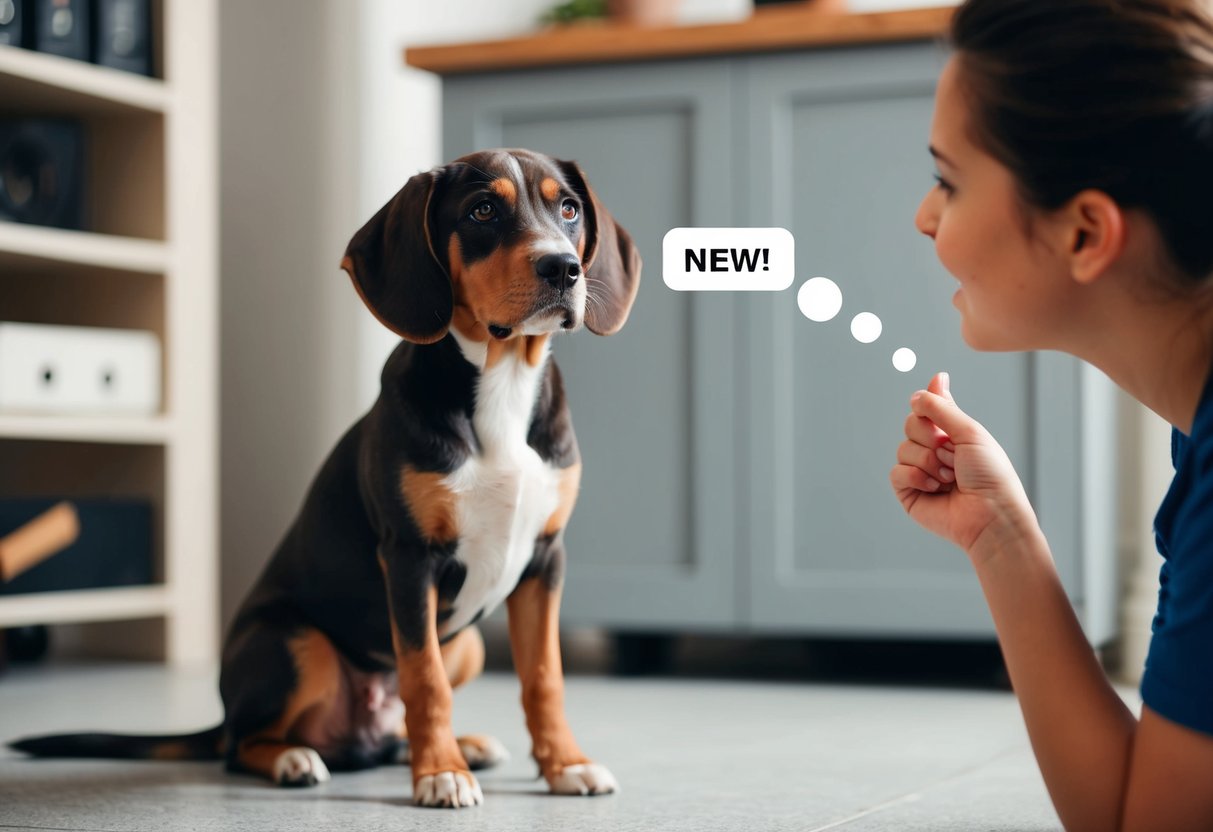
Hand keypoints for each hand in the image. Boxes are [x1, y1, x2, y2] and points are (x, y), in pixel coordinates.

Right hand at [889, 372, 1038, 561]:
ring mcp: (920, 471)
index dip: (929, 408)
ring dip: (928, 462)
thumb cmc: (990, 476)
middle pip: (910, 425)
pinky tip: (935, 488)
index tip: (939, 411)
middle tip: (953, 455)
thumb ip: (943, 407)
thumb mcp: (969, 432)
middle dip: (931, 439)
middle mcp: (934, 451)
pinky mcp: (909, 492)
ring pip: (903, 449)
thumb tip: (935, 379)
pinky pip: (896, 472)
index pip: (926, 408)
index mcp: (951, 434)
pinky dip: (915, 477)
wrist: (990, 515)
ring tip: (949, 478)